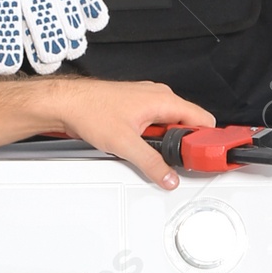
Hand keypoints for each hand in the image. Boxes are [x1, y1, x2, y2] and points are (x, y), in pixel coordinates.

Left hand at [37, 78, 214, 189]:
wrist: (66, 103)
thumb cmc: (90, 110)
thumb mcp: (125, 144)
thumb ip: (151, 163)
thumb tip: (168, 176)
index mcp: (164, 99)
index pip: (203, 120)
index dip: (205, 141)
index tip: (201, 157)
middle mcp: (158, 96)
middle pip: (188, 124)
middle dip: (182, 144)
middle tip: (172, 161)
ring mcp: (147, 100)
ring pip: (170, 124)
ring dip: (165, 141)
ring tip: (147, 151)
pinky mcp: (136, 106)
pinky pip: (156, 122)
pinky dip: (153, 136)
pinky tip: (138, 144)